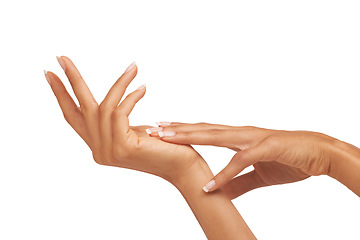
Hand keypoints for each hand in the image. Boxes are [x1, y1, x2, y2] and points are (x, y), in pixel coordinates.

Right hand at [45, 56, 206, 183]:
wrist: (182, 166)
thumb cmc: (162, 146)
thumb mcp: (133, 131)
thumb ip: (116, 122)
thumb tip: (111, 102)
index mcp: (99, 146)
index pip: (73, 118)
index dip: (61, 96)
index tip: (51, 74)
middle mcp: (99, 151)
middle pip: (79, 110)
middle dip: (71, 82)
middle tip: (62, 58)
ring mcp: (109, 152)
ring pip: (103, 108)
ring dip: (118, 84)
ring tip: (133, 68)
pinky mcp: (123, 148)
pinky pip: (120, 113)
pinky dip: (130, 97)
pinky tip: (142, 88)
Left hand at [149, 122, 337, 197]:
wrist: (318, 152)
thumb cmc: (288, 158)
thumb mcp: (258, 173)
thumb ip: (238, 180)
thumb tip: (216, 189)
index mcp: (237, 138)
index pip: (204, 131)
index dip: (182, 130)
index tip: (161, 130)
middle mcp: (240, 134)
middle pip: (203, 129)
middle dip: (177, 129)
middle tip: (152, 128)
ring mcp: (252, 139)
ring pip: (216, 136)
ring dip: (191, 137)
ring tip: (168, 139)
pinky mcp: (266, 148)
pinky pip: (241, 162)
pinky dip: (225, 174)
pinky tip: (209, 184)